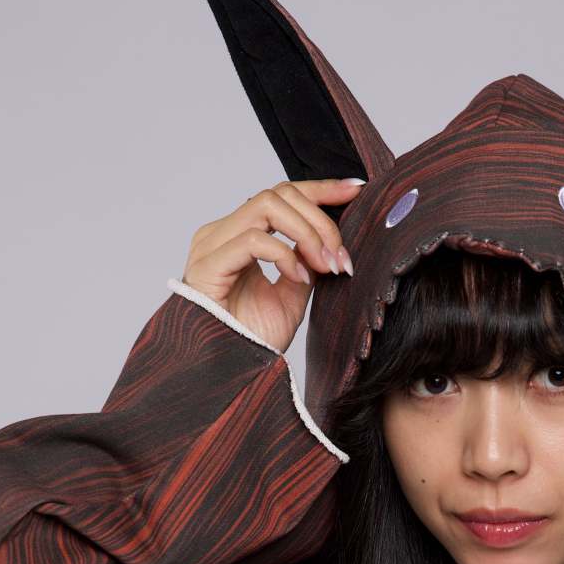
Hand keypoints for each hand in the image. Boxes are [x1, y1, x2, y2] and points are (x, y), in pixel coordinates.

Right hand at [183, 177, 363, 354]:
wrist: (231, 373)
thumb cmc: (253, 339)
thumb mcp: (292, 294)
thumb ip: (306, 261)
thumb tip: (329, 241)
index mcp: (237, 236)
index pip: (280, 196)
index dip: (319, 189)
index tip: (354, 192)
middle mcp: (221, 233)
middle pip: (279, 194)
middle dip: (321, 219)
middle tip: (341, 257)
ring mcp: (211, 245)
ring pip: (268, 205)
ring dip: (307, 233)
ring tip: (326, 266)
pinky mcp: (208, 264)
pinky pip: (255, 239)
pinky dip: (286, 255)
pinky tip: (300, 278)